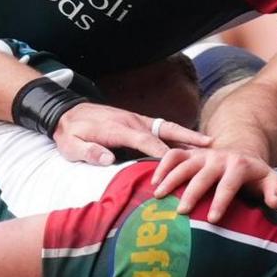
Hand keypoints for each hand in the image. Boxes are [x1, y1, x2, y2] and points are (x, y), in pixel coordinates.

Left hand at [52, 103, 207, 164]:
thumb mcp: (72, 145)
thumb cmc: (70, 133)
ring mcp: (137, 120)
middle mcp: (132, 122)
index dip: (161, 153)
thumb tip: (108, 160)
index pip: (144, 142)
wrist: (66, 112)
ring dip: (188, 136)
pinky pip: (162, 129)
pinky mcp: (138, 122)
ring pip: (167, 128)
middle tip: (210, 145)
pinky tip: (190, 145)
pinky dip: (178, 135)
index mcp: (117, 129)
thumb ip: (89, 152)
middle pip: (164, 130)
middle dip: (187, 138)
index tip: (178, 164)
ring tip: (210, 145)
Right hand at [151, 146, 276, 221]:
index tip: (211, 219)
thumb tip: (273, 203)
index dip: (221, 201)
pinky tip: (153, 183)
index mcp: (240, 165)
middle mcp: (219, 157)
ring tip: (159, 197)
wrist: (242, 152)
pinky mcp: (190, 153)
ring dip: (171, 179)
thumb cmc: (255, 175)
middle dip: (192, 193)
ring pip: (184, 163)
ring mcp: (202, 154)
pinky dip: (162, 166)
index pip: (229, 184)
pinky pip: (173, 155)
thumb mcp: (270, 179)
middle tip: (182, 212)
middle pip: (203, 175)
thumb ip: (274, 191)